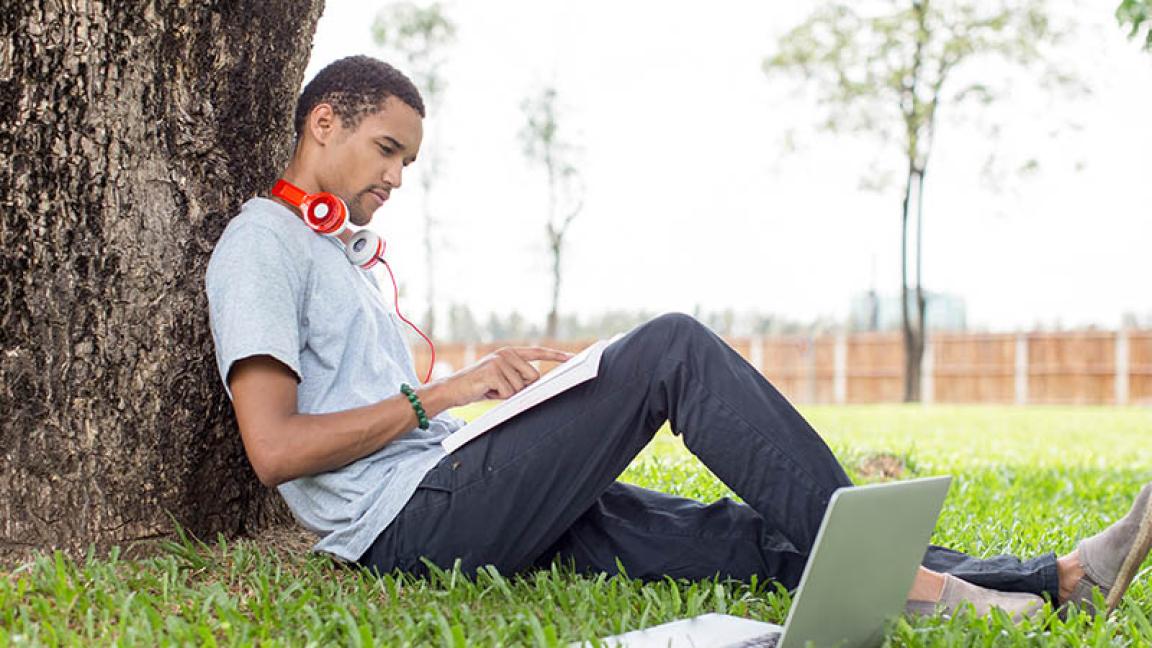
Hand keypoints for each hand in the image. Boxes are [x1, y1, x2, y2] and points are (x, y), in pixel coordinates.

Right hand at [442, 346, 572, 406]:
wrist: (454, 389)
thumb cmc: (482, 386)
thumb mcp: (504, 379)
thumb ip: (520, 378)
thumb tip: (541, 384)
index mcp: (511, 353)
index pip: (538, 352)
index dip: (555, 356)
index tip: (572, 358)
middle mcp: (506, 353)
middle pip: (533, 377)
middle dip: (521, 388)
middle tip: (501, 387)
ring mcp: (499, 361)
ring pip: (520, 387)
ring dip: (508, 394)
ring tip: (492, 388)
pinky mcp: (492, 372)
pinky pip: (509, 392)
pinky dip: (499, 396)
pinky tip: (487, 390)